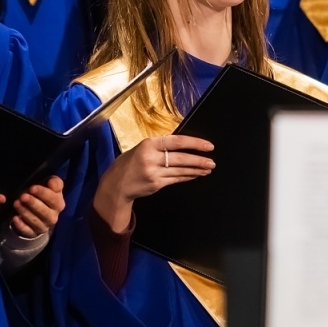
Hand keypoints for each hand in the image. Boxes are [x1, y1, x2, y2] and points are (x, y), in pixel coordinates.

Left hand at [10, 176, 65, 238]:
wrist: (41, 212)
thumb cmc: (46, 195)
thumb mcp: (51, 186)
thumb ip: (55, 182)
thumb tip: (52, 183)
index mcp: (59, 204)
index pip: (53, 199)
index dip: (43, 193)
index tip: (32, 188)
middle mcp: (53, 217)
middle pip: (44, 212)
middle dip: (33, 203)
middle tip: (22, 196)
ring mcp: (44, 227)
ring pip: (35, 221)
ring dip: (25, 212)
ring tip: (16, 203)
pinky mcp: (34, 233)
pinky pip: (28, 231)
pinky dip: (21, 226)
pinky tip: (15, 218)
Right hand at [91, 135, 213, 231]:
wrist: (116, 184)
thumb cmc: (129, 163)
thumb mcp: (141, 148)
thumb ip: (159, 146)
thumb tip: (183, 145)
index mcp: (148, 144)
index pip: (177, 142)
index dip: (194, 143)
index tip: (208, 146)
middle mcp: (151, 158)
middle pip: (181, 158)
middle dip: (199, 160)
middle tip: (211, 161)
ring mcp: (154, 173)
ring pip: (181, 170)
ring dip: (197, 170)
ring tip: (208, 168)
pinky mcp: (156, 184)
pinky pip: (176, 179)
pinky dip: (187, 176)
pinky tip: (195, 174)